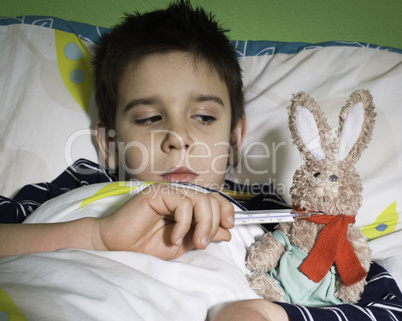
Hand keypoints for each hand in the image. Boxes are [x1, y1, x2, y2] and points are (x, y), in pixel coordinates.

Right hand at [94, 184, 234, 259]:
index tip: (229, 226)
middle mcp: (178, 195)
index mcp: (186, 205)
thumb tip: (227, 231)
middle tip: (203, 243)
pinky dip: (184, 223)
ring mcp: (167, 192)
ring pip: (200, 199)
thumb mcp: (183, 244)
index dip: (225, 210)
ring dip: (203, 224)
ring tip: (195, 243)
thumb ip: (203, 235)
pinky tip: (174, 237)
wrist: (118, 248)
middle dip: (213, 223)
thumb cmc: (146, 245)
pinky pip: (183, 203)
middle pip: (210, 199)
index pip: (214, 199)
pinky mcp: (156, 193)